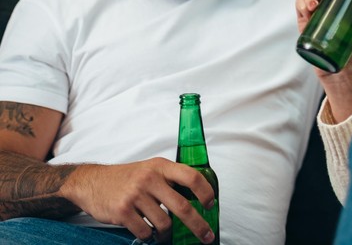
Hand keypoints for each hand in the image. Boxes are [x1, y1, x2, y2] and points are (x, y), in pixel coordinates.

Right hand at [59, 158, 215, 243]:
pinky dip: (148, 235)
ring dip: (166, 232)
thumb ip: (171, 179)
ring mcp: (135, 195)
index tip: (210, 205)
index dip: (205, 193)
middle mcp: (149, 179)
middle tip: (206, 236)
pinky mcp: (122, 211)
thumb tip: (198, 196)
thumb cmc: (127, 177)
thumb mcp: (151, 169)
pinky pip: (145, 231)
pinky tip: (146, 229)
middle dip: (198, 225)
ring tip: (163, 231)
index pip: (192, 177)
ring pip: (164, 223)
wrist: (91, 182)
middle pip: (182, 207)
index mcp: (161, 166)